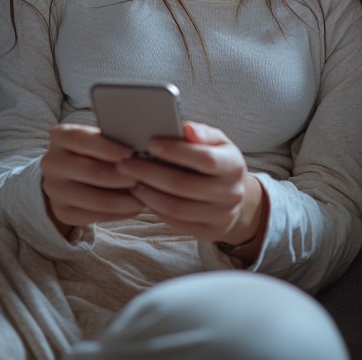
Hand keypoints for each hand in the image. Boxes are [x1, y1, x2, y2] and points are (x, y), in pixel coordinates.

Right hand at [41, 124, 142, 234]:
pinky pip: (93, 216)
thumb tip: (141, 151)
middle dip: (122, 176)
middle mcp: (51, 162)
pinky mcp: (61, 211)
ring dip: (124, 200)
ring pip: (94, 199)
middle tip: (143, 178)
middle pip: (91, 171)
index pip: (81, 139)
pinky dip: (117, 213)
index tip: (131, 153)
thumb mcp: (98, 138)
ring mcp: (54, 189)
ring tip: (143, 195)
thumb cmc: (93, 150)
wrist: (70, 174)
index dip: (108, 147)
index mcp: (60, 136)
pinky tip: (133, 207)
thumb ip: (112, 140)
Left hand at [119, 121, 267, 254]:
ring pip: (177, 208)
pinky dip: (156, 209)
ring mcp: (222, 216)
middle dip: (150, 173)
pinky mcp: (210, 232)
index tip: (150, 143)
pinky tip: (143, 196)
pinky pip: (177, 223)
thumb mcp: (217, 142)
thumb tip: (186, 128)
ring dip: (149, 194)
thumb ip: (201, 133)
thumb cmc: (218, 160)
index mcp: (233, 165)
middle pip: (184, 185)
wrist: (235, 197)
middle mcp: (231, 193)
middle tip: (125, 164)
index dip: (176, 151)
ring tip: (131, 180)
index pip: (205, 159)